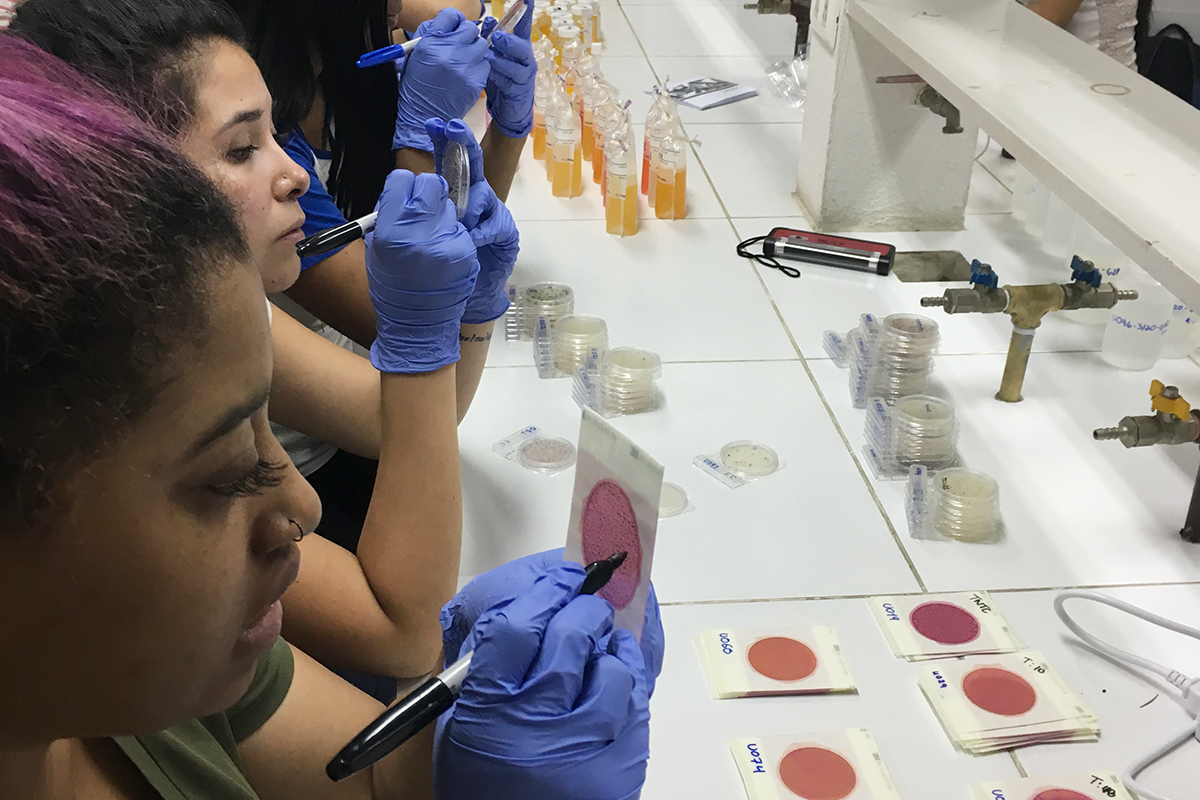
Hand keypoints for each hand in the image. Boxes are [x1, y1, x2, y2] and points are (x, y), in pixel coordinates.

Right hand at [366, 170, 479, 372]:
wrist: (418, 322)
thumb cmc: (393, 287)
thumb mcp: (377, 250)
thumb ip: (388, 217)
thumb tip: (399, 193)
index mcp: (392, 231)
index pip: (402, 181)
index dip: (404, 186)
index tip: (405, 193)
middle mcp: (420, 232)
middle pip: (431, 185)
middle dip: (428, 192)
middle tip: (425, 207)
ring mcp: (446, 241)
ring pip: (449, 206)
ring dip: (442, 215)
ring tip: (433, 238)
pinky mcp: (465, 251)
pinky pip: (460, 229)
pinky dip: (453, 235)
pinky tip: (444, 252)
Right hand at [394, 9, 489, 152]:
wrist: (424, 115)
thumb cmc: (417, 86)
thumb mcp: (413, 55)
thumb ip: (429, 34)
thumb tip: (447, 23)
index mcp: (431, 42)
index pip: (451, 15)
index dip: (453, 21)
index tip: (453, 28)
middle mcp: (449, 51)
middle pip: (471, 28)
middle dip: (466, 36)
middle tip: (460, 46)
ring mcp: (465, 66)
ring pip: (481, 45)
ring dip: (474, 51)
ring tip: (464, 61)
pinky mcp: (476, 80)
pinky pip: (485, 64)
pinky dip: (479, 67)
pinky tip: (468, 74)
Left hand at [426, 118, 519, 324]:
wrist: (463, 300)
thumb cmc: (441, 268)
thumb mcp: (421, 235)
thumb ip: (416, 211)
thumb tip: (406, 186)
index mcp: (449, 195)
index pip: (445, 162)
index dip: (441, 142)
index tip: (431, 125)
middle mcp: (470, 198)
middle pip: (470, 163)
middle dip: (463, 144)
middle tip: (453, 128)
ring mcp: (489, 213)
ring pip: (482, 193)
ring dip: (467, 207)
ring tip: (457, 225)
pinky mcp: (505, 231)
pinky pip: (496, 221)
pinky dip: (483, 229)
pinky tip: (472, 239)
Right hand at [434, 564, 651, 799]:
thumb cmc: (487, 780)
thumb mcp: (463, 722)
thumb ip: (486, 664)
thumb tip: (530, 603)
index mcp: (486, 710)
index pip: (516, 627)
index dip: (545, 590)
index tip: (562, 577)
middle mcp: (534, 726)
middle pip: (569, 637)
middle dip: (583, 610)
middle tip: (586, 605)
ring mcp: (583, 747)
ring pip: (611, 667)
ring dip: (607, 647)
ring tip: (599, 649)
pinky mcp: (620, 764)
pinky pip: (636, 700)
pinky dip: (628, 677)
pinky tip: (615, 675)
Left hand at [485, 23, 536, 138]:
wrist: (507, 109)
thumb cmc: (500, 78)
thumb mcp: (493, 56)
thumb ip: (491, 39)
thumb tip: (489, 20)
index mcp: (519, 46)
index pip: (523, 26)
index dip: (525, 12)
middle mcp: (525, 58)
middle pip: (523, 45)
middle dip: (509, 41)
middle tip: (496, 38)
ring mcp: (525, 74)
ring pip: (518, 64)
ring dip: (502, 59)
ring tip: (488, 58)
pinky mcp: (520, 90)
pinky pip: (510, 81)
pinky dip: (498, 76)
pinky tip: (489, 75)